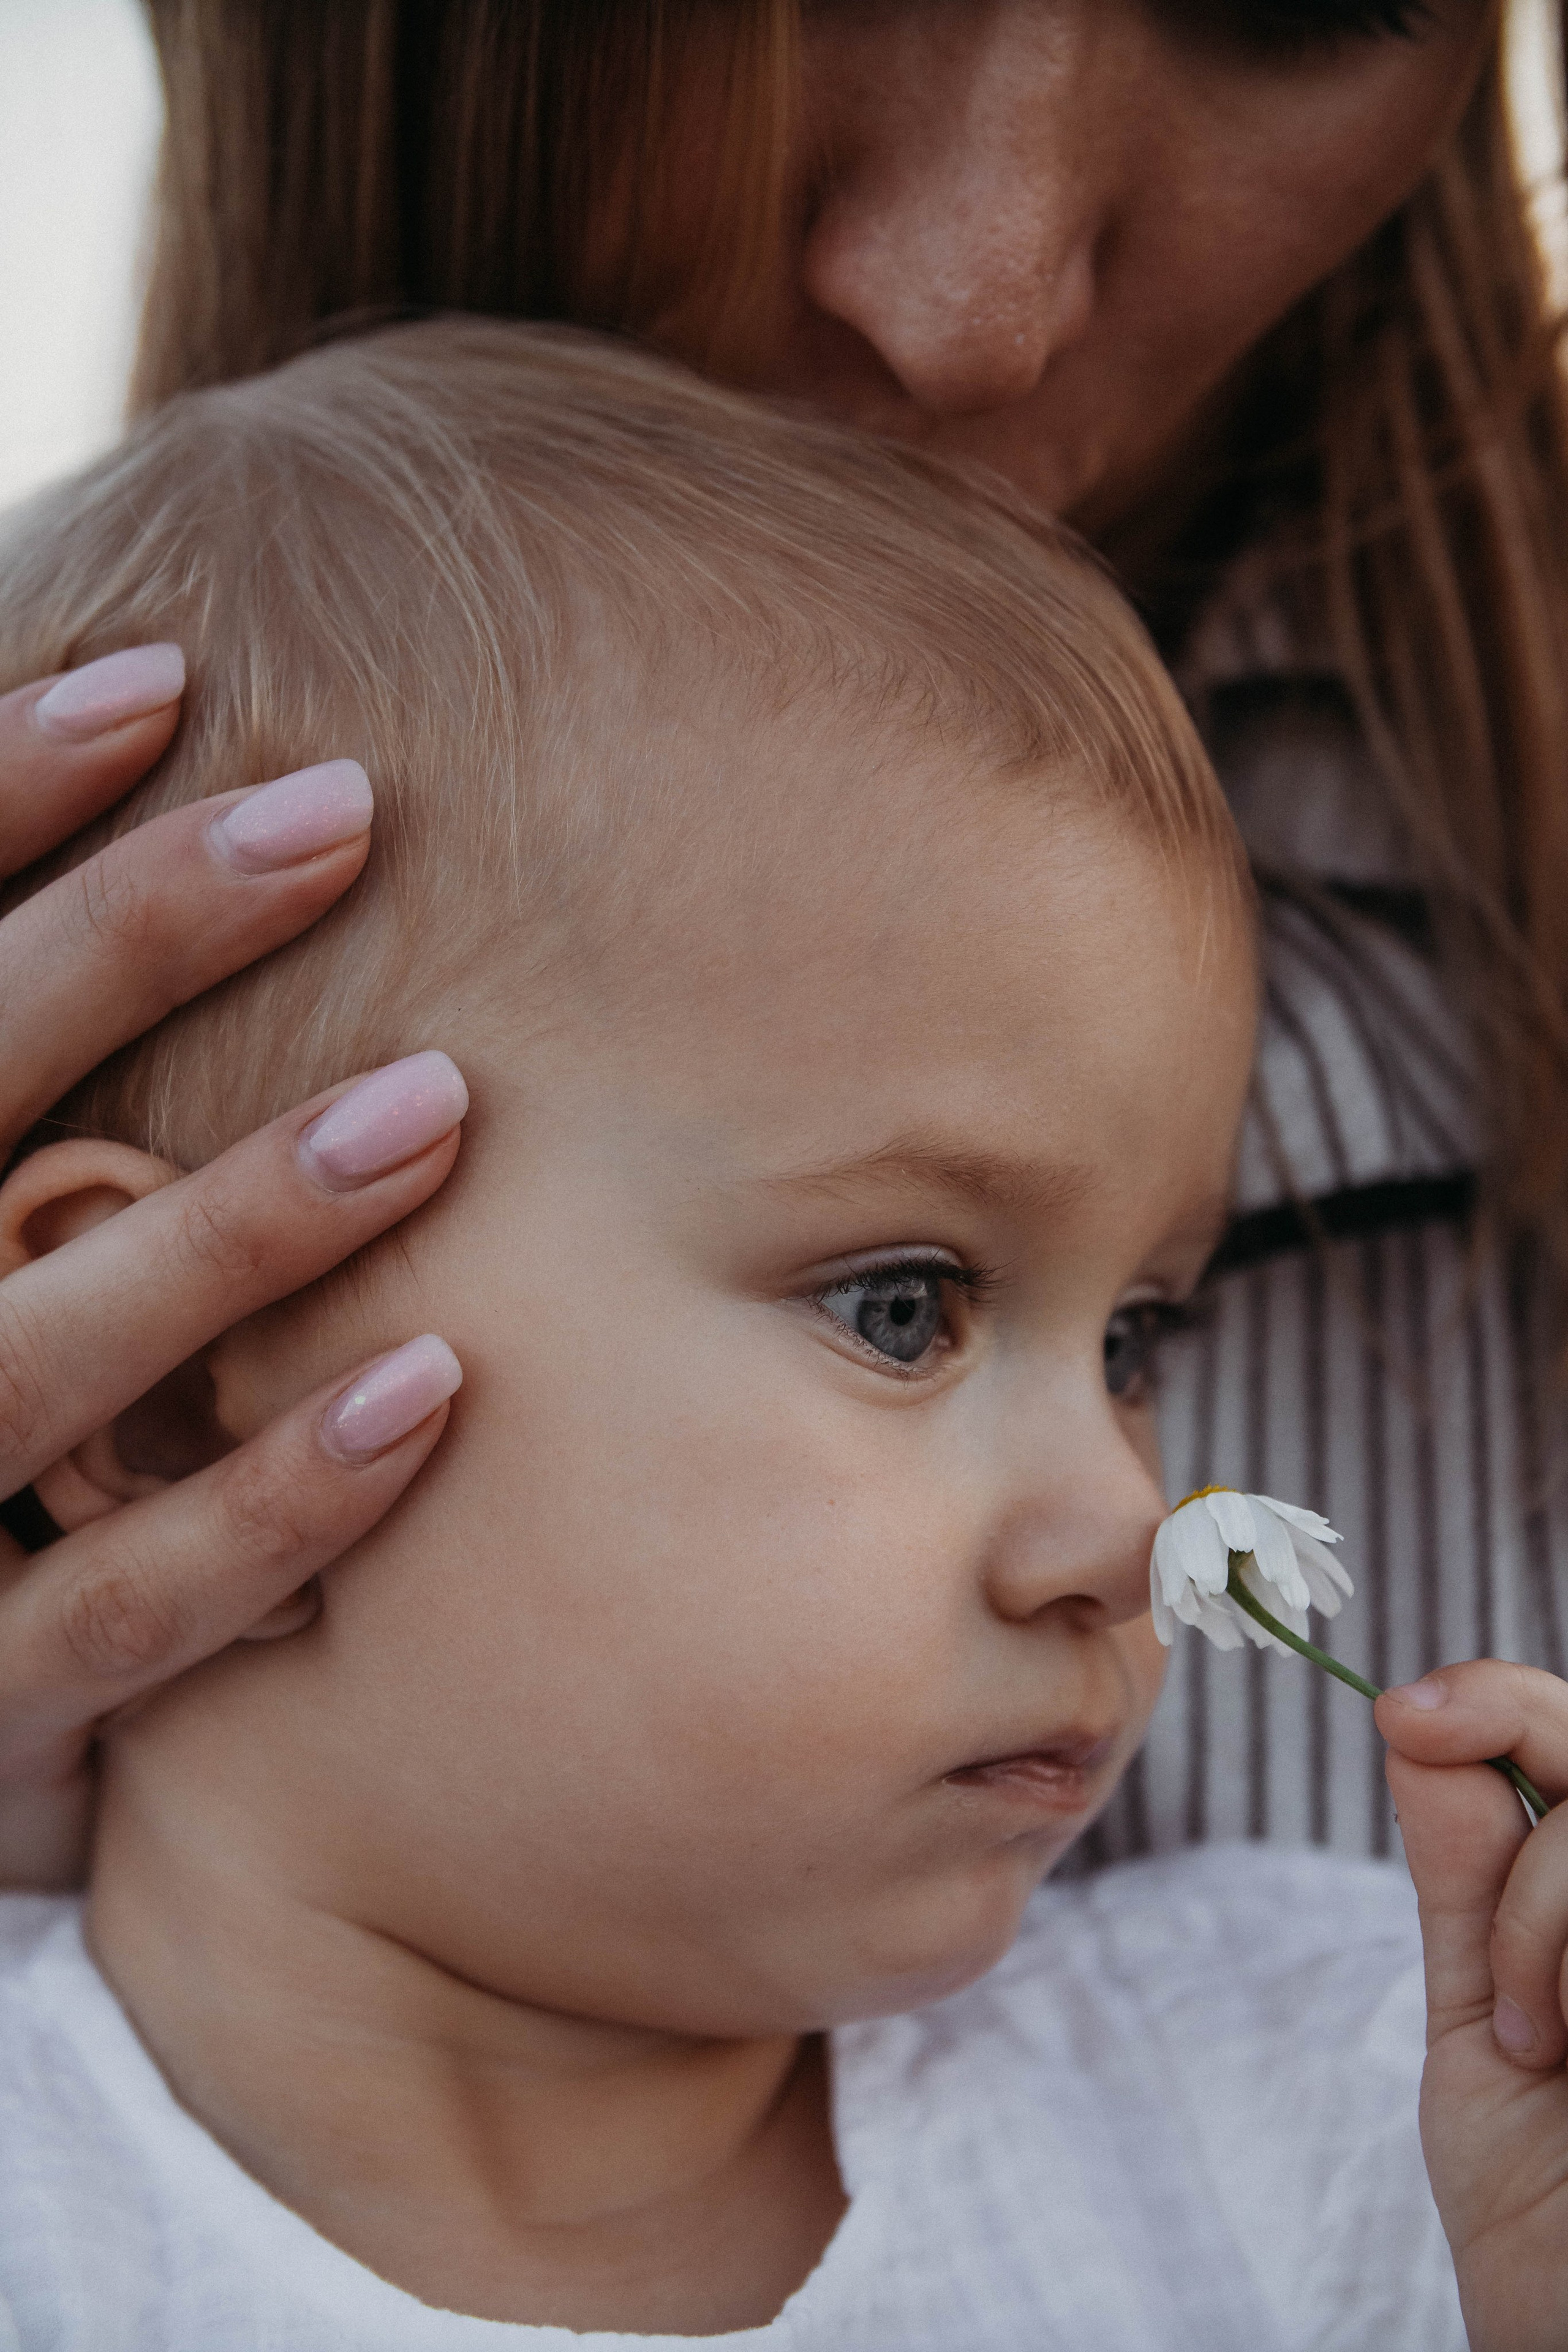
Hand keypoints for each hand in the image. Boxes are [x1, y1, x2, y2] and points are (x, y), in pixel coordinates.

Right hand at [0, 647, 463, 1889]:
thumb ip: (28, 1105)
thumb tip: (127, 898)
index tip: (159, 679)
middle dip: (125, 944)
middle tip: (336, 809)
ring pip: (39, 1357)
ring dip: (238, 1223)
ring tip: (434, 1097)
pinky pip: (116, 1609)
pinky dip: (269, 1503)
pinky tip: (432, 1389)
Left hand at [1378, 1661, 1567, 2351]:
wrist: (1567, 2335)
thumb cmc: (1537, 2206)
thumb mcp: (1482, 2022)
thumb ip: (1466, 1879)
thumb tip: (1416, 1726)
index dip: (1500, 1696)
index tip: (1401, 1711)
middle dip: (1513, 1723)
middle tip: (1418, 1741)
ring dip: (1544, 1898)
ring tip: (1529, 2030)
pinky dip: (1561, 1946)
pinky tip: (1551, 2050)